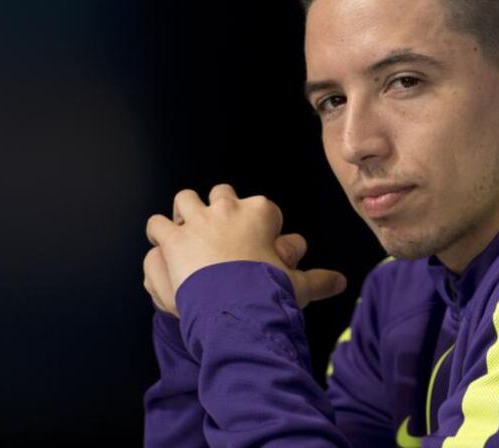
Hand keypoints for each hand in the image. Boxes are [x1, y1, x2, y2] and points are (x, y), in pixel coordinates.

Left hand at [143, 184, 345, 316]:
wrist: (233, 305)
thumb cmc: (266, 291)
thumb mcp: (298, 286)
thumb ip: (319, 280)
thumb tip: (341, 282)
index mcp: (260, 212)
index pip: (263, 207)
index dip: (261, 223)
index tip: (260, 241)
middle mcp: (228, 208)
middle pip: (222, 193)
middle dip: (220, 208)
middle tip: (221, 232)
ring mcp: (197, 220)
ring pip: (186, 198)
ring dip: (186, 212)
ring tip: (189, 232)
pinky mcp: (172, 238)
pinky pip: (158, 223)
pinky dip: (160, 233)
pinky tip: (165, 245)